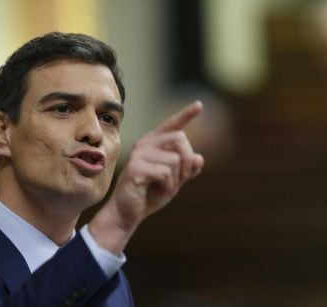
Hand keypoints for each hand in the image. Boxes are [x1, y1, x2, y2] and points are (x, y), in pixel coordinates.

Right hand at [89, 101, 204, 253]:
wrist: (127, 213)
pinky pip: (165, 173)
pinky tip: (157, 192)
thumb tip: (198, 158)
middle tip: (178, 180)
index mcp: (154, 143)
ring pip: (175, 160)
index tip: (199, 105)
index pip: (173, 125)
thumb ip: (186, 169)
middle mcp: (145, 144)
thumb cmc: (150, 194)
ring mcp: (139, 154)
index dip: (186, 115)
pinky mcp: (136, 168)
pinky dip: (167, 186)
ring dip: (175, 180)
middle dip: (186, 162)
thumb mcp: (174, 181)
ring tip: (163, 188)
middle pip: (180, 139)